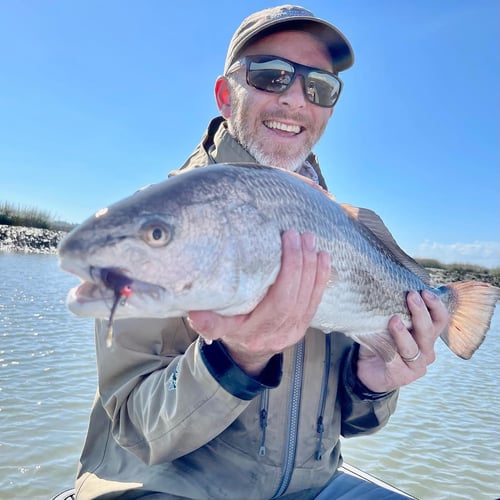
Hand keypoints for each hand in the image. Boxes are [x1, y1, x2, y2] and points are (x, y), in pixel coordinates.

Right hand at [188, 230, 330, 374]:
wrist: (248, 355)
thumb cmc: (233, 333)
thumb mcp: (219, 328)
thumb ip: (209, 322)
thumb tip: (194, 313)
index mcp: (261, 330)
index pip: (282, 300)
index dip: (289, 270)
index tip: (287, 241)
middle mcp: (283, 330)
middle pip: (299, 294)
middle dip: (301, 261)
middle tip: (298, 235)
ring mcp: (297, 328)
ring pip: (311, 294)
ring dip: (313, 264)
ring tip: (310, 239)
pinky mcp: (305, 322)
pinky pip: (317, 298)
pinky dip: (322, 276)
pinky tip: (323, 257)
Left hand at [356, 290, 449, 392]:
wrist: (368, 371)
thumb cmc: (381, 342)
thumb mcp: (389, 324)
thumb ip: (395, 312)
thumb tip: (389, 287)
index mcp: (428, 336)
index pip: (440, 319)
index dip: (435, 305)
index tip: (425, 291)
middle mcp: (427, 351)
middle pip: (429, 331)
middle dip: (421, 312)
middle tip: (411, 296)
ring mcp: (417, 366)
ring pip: (413, 347)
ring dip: (403, 333)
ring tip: (394, 319)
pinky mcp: (403, 377)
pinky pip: (395, 360)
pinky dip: (387, 348)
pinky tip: (379, 339)